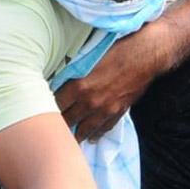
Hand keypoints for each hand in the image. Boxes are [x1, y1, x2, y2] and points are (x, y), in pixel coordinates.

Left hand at [54, 27, 167, 141]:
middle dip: (58, 122)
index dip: (47, 106)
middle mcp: (90, 102)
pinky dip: (95, 134)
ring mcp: (105, 110)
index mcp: (79, 86)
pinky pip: (103, 129)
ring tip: (67, 138)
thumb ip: (74, 73)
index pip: (55, 104)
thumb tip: (60, 81)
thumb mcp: (89, 57)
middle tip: (50, 125)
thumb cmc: (117, 49)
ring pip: (84, 129)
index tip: (42, 108)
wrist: (146, 55)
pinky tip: (90, 137)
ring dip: (75, 134)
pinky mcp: (118, 112)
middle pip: (66, 120)